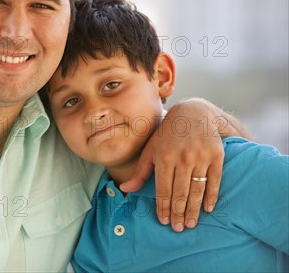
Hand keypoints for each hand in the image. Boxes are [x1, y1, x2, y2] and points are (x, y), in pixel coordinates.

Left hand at [120, 98, 226, 231]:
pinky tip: (207, 209)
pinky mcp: (216, 156)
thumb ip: (140, 172)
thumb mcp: (150, 150)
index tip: (163, 221)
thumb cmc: (167, 135)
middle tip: (178, 228)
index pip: (163, 189)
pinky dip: (212, 196)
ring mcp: (200, 157)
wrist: (193, 114)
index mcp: (163, 157)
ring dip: (193, 209)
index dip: (163, 207)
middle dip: (178, 212)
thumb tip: (124, 189)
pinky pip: (214, 180)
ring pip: (197, 189)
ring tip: (191, 223)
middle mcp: (182, 158)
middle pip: (180, 192)